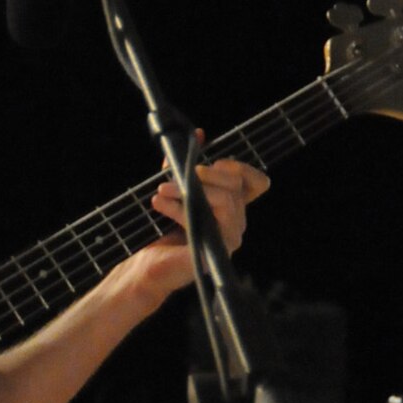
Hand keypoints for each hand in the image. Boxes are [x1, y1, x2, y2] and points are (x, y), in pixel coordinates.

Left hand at [135, 148, 267, 304]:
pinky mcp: (219, 250)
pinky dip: (181, 207)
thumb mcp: (174, 192)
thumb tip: (200, 134)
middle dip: (206, 173)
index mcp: (231, 209)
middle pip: (237, 185)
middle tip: (176, 175)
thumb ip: (184, 166)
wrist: (146, 268)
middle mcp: (236, 223)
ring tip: (161, 190)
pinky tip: (160, 203)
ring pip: (226, 198)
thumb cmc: (159, 233)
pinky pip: (210, 218)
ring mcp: (231, 238)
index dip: (241, 168)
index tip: (215, 161)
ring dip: (189, 189)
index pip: (256, 183)